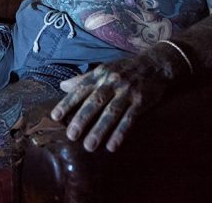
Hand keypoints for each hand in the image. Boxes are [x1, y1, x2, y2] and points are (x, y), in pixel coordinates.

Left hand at [50, 52, 169, 152]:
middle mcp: (112, 82)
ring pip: (111, 112)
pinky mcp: (141, 102)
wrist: (155, 65)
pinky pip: (129, 119)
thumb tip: (62, 85)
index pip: (81, 88)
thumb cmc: (125, 68)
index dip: (68, 103)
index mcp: (100, 74)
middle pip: (95, 101)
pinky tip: (112, 146)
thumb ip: (83, 79)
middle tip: (71, 135)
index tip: (55, 116)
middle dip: (82, 118)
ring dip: (100, 129)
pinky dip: (120, 133)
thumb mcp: (104, 69)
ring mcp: (127, 92)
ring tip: (89, 146)